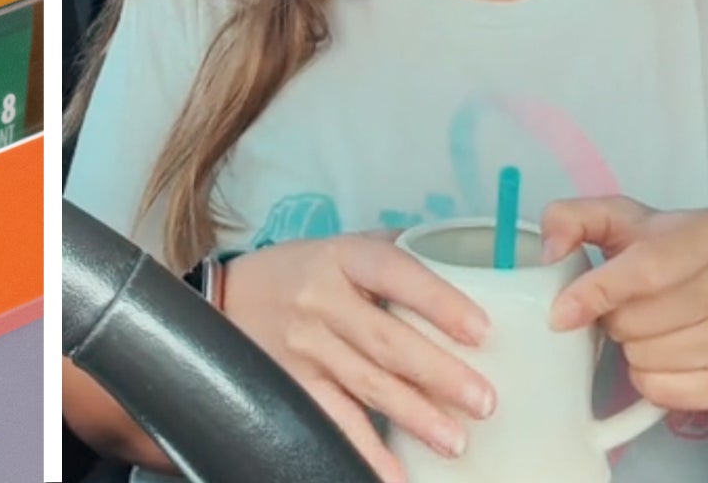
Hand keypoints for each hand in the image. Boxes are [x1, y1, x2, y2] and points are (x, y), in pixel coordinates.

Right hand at [222, 233, 498, 481]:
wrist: (225, 297)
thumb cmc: (300, 272)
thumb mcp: (341, 247)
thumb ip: (394, 253)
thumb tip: (467, 264)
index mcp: (344, 258)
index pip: (397, 273)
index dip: (440, 302)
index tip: (480, 331)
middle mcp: (322, 301)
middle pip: (387, 341)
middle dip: (439, 374)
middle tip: (483, 400)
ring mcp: (305, 347)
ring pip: (367, 386)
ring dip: (415, 416)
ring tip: (455, 440)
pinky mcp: (291, 386)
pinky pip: (334, 421)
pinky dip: (366, 451)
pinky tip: (395, 473)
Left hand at [541, 196, 707, 414]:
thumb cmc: (665, 255)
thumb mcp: (620, 221)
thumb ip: (572, 217)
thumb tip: (551, 250)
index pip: (649, 270)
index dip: (597, 293)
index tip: (561, 313)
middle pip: (640, 322)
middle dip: (614, 320)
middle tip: (626, 308)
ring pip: (648, 360)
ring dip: (631, 350)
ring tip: (649, 328)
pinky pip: (666, 394)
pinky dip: (649, 382)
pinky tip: (663, 357)